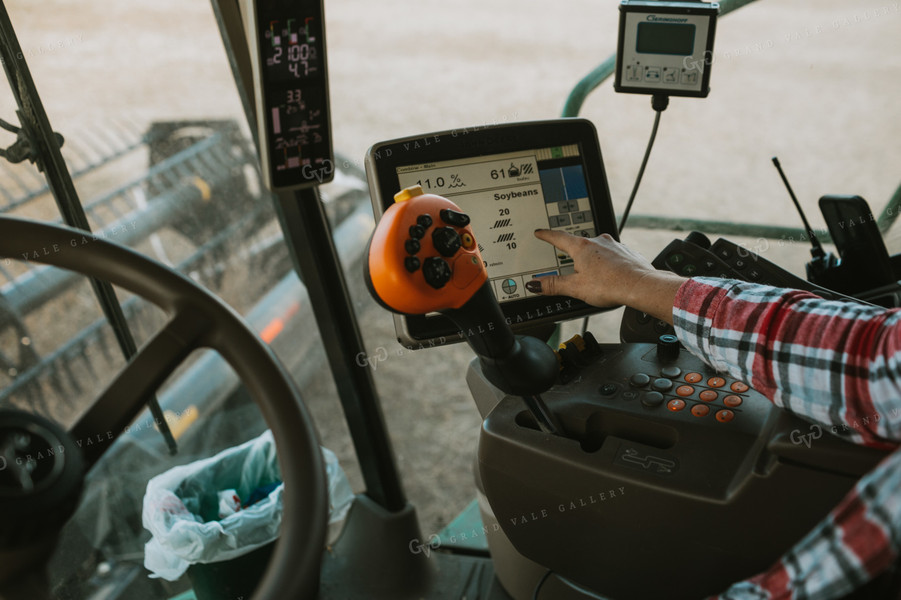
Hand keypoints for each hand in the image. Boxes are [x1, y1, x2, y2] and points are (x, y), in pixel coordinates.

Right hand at [525, 230, 684, 323]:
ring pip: (597, 249)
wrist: (641, 286)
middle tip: (568, 262)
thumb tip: (535, 284)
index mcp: (582, 247)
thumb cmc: (611, 285)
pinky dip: (607, 263)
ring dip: (592, 259)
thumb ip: (554, 285)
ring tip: (592, 276)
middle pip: (579, 244)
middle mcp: (598, 242)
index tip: (541, 232)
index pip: (559, 237)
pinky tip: (609, 275)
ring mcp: (614, 246)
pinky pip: (612, 255)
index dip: (547, 235)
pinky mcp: (627, 253)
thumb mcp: (576, 288)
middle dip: (572, 253)